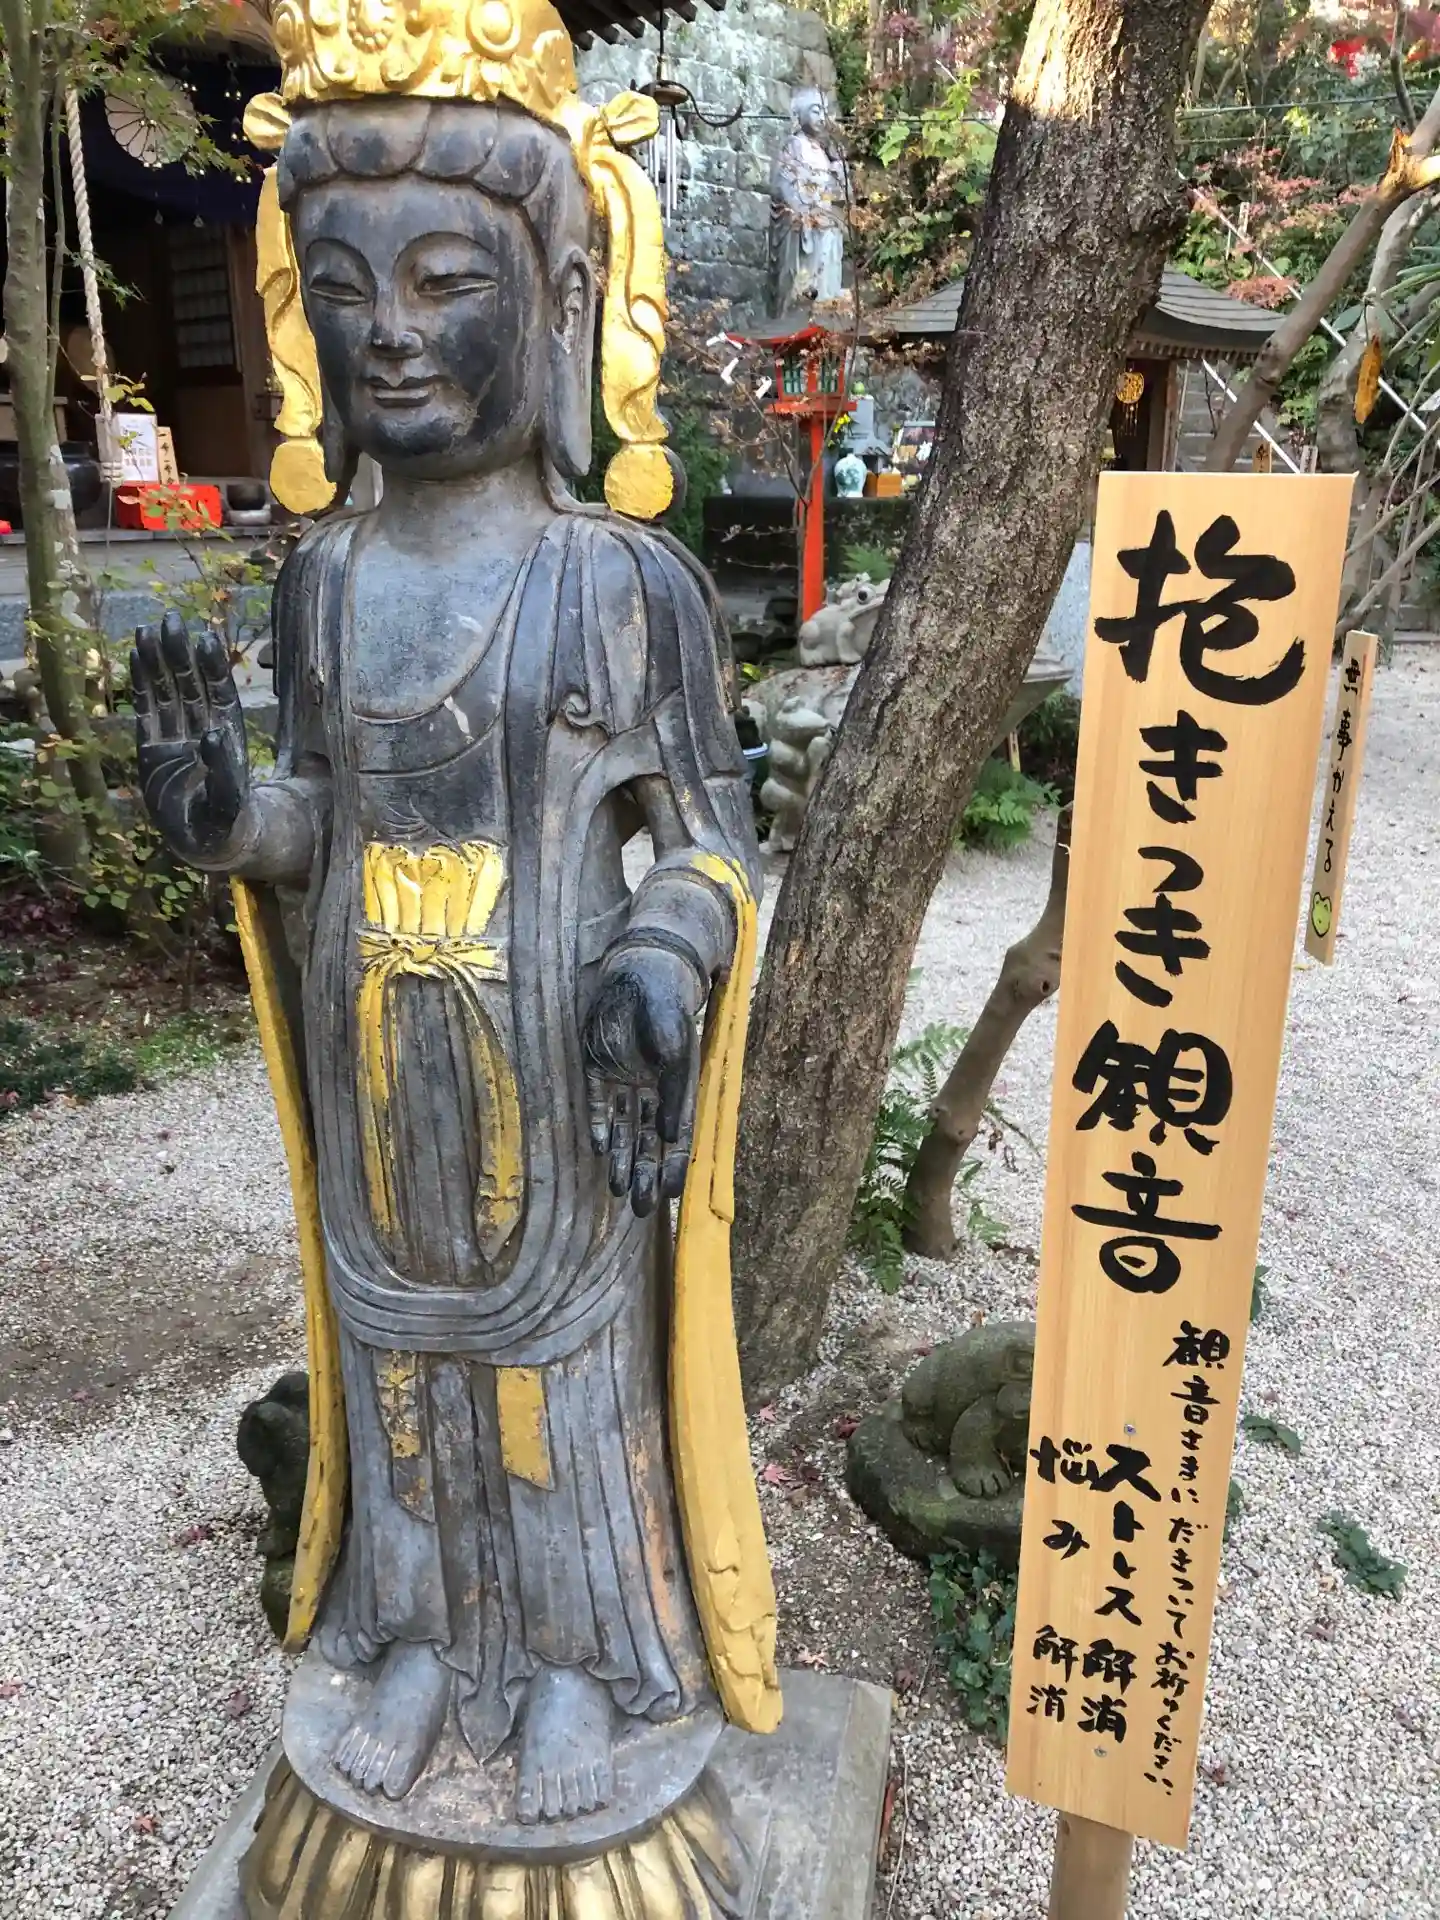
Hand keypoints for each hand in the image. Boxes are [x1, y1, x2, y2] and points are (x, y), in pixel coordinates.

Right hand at [130, 611, 248, 861]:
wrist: (206, 844)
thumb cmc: (226, 822)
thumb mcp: (230, 799)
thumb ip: (223, 768)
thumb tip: (213, 735)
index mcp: (226, 737)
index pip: (219, 694)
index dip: (212, 667)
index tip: (205, 638)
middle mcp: (202, 730)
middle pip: (190, 685)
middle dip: (181, 653)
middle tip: (171, 619)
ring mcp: (176, 737)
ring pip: (167, 692)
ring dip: (159, 662)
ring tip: (148, 629)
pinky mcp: (152, 748)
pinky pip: (146, 710)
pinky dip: (141, 685)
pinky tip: (136, 657)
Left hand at [583, 944, 704, 1216]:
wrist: (641, 969)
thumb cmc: (665, 1002)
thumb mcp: (676, 1043)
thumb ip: (675, 1087)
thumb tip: (673, 1132)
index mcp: (674, 1084)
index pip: (676, 1134)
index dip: (675, 1164)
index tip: (674, 1195)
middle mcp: (649, 1088)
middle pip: (649, 1139)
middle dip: (647, 1174)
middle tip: (645, 1209)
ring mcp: (623, 1079)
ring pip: (625, 1129)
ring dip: (625, 1160)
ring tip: (622, 1193)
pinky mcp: (597, 1068)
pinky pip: (599, 1105)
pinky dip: (601, 1126)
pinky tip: (602, 1151)